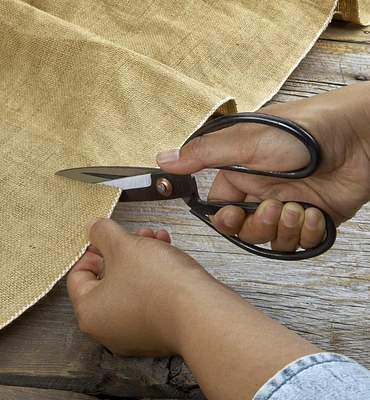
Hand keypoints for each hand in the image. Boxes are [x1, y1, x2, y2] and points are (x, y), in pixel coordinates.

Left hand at [68, 218, 319, 398]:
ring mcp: (135, 332)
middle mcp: (109, 328)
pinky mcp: (159, 330)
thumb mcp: (124, 246)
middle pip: (108, 279)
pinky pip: (149, 297)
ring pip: (131, 285)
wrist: (200, 311)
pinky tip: (169, 253)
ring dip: (143, 257)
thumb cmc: (157, 281)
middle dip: (125, 249)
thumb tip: (91, 227)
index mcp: (90, 312)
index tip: (107, 237)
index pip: (78, 276)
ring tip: (158, 238)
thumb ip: (102, 233)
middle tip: (138, 234)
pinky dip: (155, 275)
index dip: (92, 250)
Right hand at [157, 82, 369, 251]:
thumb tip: (164, 160)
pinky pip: (301, 243)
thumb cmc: (303, 131)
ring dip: (285, 229)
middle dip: (259, 225)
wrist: (357, 138)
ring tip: (299, 207)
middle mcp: (264, 192)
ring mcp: (289, 206)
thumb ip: (203, 154)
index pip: (222, 208)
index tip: (234, 215)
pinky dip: (309, 233)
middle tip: (273, 207)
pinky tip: (317, 213)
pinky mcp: (314, 219)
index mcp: (243, 175)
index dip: (226, 219)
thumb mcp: (245, 140)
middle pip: (247, 229)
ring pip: (273, 239)